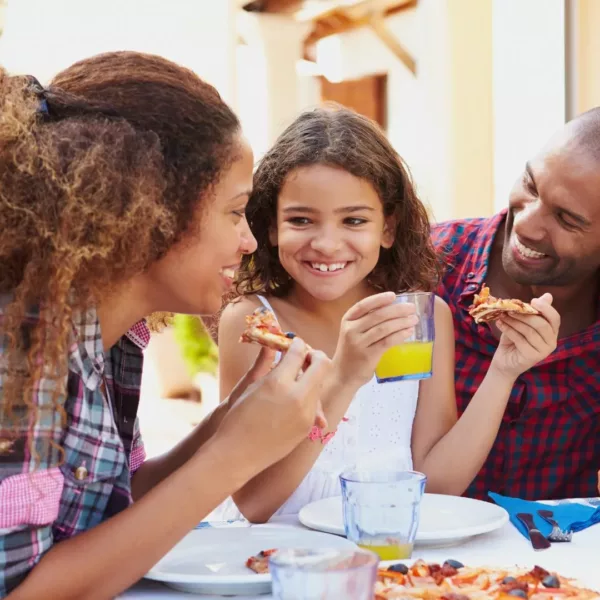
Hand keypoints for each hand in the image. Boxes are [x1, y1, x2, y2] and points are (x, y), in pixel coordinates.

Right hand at [216, 337, 331, 473]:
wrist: (238, 453)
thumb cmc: (238, 416)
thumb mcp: (251, 385)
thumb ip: (267, 362)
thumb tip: (274, 343)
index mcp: (278, 382)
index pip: (299, 352)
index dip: (298, 344)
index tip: (295, 343)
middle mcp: (297, 396)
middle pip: (321, 365)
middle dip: (315, 356)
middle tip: (305, 356)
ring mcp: (306, 414)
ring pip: (320, 384)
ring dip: (312, 377)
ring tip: (296, 378)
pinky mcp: (307, 427)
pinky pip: (315, 404)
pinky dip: (308, 396)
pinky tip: (296, 396)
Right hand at [332, 292, 417, 387]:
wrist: (342, 374)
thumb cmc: (352, 351)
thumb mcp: (353, 332)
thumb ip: (367, 321)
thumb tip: (394, 308)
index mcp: (347, 320)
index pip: (363, 305)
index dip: (379, 299)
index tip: (394, 295)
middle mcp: (351, 330)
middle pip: (377, 315)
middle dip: (397, 310)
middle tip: (411, 308)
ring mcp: (358, 343)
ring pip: (384, 328)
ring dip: (401, 322)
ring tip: (413, 319)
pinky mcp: (367, 356)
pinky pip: (387, 342)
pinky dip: (400, 335)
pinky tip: (408, 332)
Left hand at [490, 293, 558, 378]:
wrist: (504, 361)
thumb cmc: (514, 339)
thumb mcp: (522, 322)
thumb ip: (532, 311)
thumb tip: (548, 295)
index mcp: (552, 331)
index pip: (555, 318)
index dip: (546, 308)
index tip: (532, 301)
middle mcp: (551, 342)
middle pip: (541, 324)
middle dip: (525, 315)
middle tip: (509, 309)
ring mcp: (543, 351)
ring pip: (529, 331)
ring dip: (514, 321)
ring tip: (501, 315)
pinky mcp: (532, 357)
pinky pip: (520, 339)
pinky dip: (508, 330)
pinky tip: (500, 324)